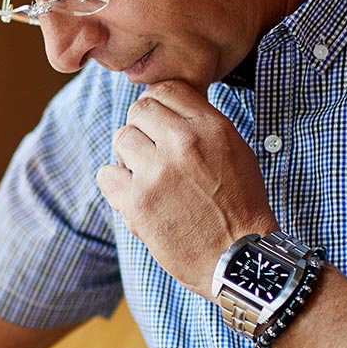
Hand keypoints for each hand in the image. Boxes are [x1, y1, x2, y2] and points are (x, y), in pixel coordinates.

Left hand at [96, 80, 277, 293]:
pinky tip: (135, 196)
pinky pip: (106, 175)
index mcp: (211, 127)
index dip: (158, 105)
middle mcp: (183, 143)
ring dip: (129, 157)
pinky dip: (116, 185)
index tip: (160, 124)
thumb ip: (201, 124)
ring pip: (121, 139)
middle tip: (153, 153)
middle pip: (139, 110)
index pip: (166, 89)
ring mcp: (157, 171)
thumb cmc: (240, 205)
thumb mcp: (235, 151)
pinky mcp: (137, 202)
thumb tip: (165, 105)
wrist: (240, 258)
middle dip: (142, 129)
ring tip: (147, 177)